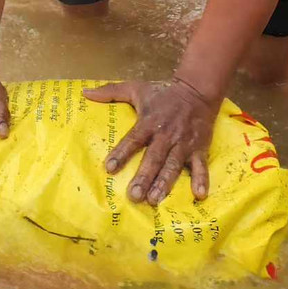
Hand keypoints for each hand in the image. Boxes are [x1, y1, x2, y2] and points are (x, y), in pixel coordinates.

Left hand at [83, 79, 216, 203]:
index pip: (133, 139)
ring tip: (154, 199)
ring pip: (173, 166)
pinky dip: (202, 179)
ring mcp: (183, 143)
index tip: (109, 168)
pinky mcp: (199, 148)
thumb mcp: (136, 88)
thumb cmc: (163, 93)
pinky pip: (201, 166)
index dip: (122, 153)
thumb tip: (85, 93)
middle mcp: (165, 135)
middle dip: (144, 177)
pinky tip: (199, 194)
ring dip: (165, 183)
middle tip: (133, 196)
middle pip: (153, 158)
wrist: (197, 91)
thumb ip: (111, 92)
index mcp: (149, 122)